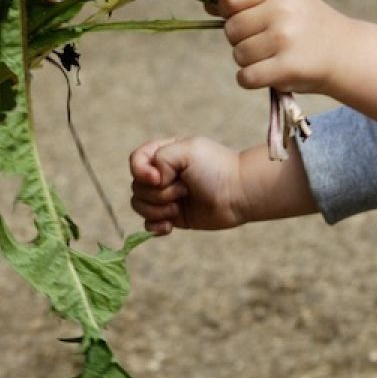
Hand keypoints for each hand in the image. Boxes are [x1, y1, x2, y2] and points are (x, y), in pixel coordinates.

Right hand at [128, 136, 248, 232]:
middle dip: (158, 193)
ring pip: (140, 205)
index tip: (158, 178)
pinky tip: (170, 226)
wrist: (240, 194)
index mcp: (164, 154)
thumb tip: (153, 181)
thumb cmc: (216, 168)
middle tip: (183, 190)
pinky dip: (156, 226)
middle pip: (137, 187)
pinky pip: (149, 224)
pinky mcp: (173, 217)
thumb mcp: (186, 151)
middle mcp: (163, 175)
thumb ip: (160, 158)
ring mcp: (167, 197)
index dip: (140, 171)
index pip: (135, 161)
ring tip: (179, 208)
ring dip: (157, 210)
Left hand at [218, 0, 357, 98]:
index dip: (229, 11)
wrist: (347, 53)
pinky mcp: (288, 67)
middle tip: (266, 42)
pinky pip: (246, 76)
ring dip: (249, 61)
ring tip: (273, 56)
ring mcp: (286, 38)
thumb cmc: (308, 25)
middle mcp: (283, 10)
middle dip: (241, 39)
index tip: (244, 18)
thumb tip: (207, 4)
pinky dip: (250, 79)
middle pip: (231, 29)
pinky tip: (267, 74)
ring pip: (238, 54)